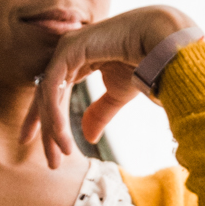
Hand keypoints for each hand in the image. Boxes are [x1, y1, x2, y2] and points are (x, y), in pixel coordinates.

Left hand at [26, 5, 197, 162]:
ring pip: (47, 94)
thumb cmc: (144, 62)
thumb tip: (88, 138)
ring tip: (59, 155)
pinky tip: (59, 134)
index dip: (46, 121)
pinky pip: (53, 86)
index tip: (43, 148)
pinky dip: (55, 113)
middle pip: (46, 97)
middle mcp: (67, 54)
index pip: (53, 94)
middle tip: (50, 162)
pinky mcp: (68, 49)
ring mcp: (66, 49)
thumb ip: (99, 113)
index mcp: (77, 61)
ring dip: (52, 128)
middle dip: (45, 130)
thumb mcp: (117, 95)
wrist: (161, 43)